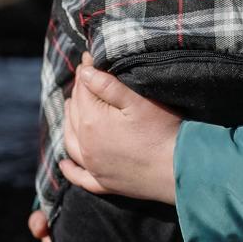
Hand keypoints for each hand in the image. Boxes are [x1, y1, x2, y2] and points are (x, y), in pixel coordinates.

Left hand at [59, 52, 180, 204]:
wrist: (178, 170)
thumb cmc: (161, 131)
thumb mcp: (137, 101)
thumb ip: (107, 86)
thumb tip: (84, 72)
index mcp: (92, 121)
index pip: (82, 90)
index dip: (85, 72)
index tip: (88, 58)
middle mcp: (86, 145)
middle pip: (74, 113)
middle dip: (78, 93)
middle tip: (85, 78)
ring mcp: (93, 166)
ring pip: (71, 141)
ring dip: (68, 123)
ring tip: (71, 108)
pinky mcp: (104, 184)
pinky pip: (79, 176)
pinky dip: (69, 169)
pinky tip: (64, 164)